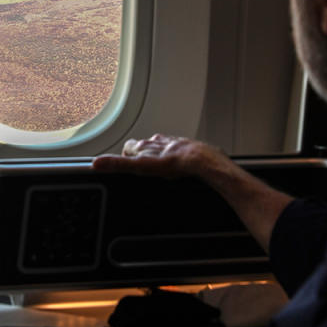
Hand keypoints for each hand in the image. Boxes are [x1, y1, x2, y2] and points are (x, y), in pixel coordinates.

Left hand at [92, 133, 294, 250]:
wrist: (216, 169)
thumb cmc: (220, 172)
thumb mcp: (215, 168)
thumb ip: (213, 172)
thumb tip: (230, 183)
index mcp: (177, 145)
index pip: (156, 144)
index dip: (147, 151)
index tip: (139, 154)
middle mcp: (164, 145)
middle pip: (141, 146)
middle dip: (134, 154)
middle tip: (133, 165)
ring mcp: (156, 153)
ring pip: (133, 153)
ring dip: (123, 161)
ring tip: (111, 167)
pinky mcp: (149, 163)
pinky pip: (126, 163)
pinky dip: (111, 164)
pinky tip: (96, 165)